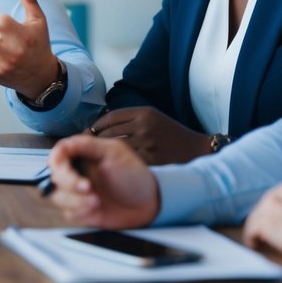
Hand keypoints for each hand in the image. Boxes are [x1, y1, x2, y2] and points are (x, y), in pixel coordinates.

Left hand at [0, 0, 59, 98]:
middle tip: (16, 44)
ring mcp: (1, 65)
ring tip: (11, 53)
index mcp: (23, 38)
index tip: (20, 32)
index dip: (7, 22)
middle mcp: (11, 53)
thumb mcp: (38, 19)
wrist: (41, 77)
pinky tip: (6, 61)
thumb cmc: (39, 44)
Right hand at [47, 134, 159, 228]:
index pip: (57, 154)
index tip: (66, 171)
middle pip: (54, 175)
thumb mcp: (114, 152)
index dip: (57, 163)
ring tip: (96, 202)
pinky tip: (96, 209)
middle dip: (70, 184)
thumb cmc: (133, 175)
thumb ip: (87, 145)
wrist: (148, 203)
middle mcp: (75, 171)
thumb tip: (64, 145)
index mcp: (81, 154)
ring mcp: (75, 192)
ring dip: (75, 200)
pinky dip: (80, 212)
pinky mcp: (79, 209)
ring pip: (56, 195)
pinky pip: (67, 212)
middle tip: (88, 188)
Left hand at [90, 107, 211, 164]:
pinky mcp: (152, 160)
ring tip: (93, 159)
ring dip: (102, 155)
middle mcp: (145, 126)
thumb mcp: (153, 118)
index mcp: (144, 112)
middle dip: (94, 141)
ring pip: (115, 149)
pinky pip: (127, 162)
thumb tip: (99, 126)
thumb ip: (130, 119)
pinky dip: (117, 166)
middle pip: (109, 133)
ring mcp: (149, 144)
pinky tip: (111, 169)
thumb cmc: (171, 135)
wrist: (198, 150)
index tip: (87, 133)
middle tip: (83, 148)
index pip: (110, 117)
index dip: (95, 126)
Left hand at [243, 177, 281, 262]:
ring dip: (258, 227)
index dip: (281, 207)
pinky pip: (251, 229)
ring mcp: (273, 204)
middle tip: (269, 230)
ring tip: (259, 239)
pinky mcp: (266, 221)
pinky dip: (251, 237)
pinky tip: (255, 244)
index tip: (281, 217)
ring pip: (258, 214)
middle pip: (269, 202)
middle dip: (268, 216)